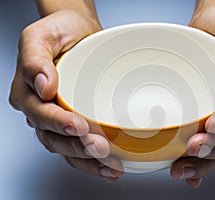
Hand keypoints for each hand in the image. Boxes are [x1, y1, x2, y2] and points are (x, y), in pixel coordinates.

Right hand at [9, 10, 122, 181]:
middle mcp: (40, 111)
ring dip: (88, 160)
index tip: (77, 125)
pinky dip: (93, 161)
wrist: (78, 32)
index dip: (57, 123)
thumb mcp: (40, 37)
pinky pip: (80, 148)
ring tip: (110, 165)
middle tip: (100, 147)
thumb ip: (35, 60)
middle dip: (77, 146)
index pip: (39, 115)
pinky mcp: (75, 124)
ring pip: (68, 149)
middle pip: (54, 138)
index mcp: (27, 92)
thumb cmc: (59, 32)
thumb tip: (43, 86)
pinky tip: (109, 167)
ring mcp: (58, 120)